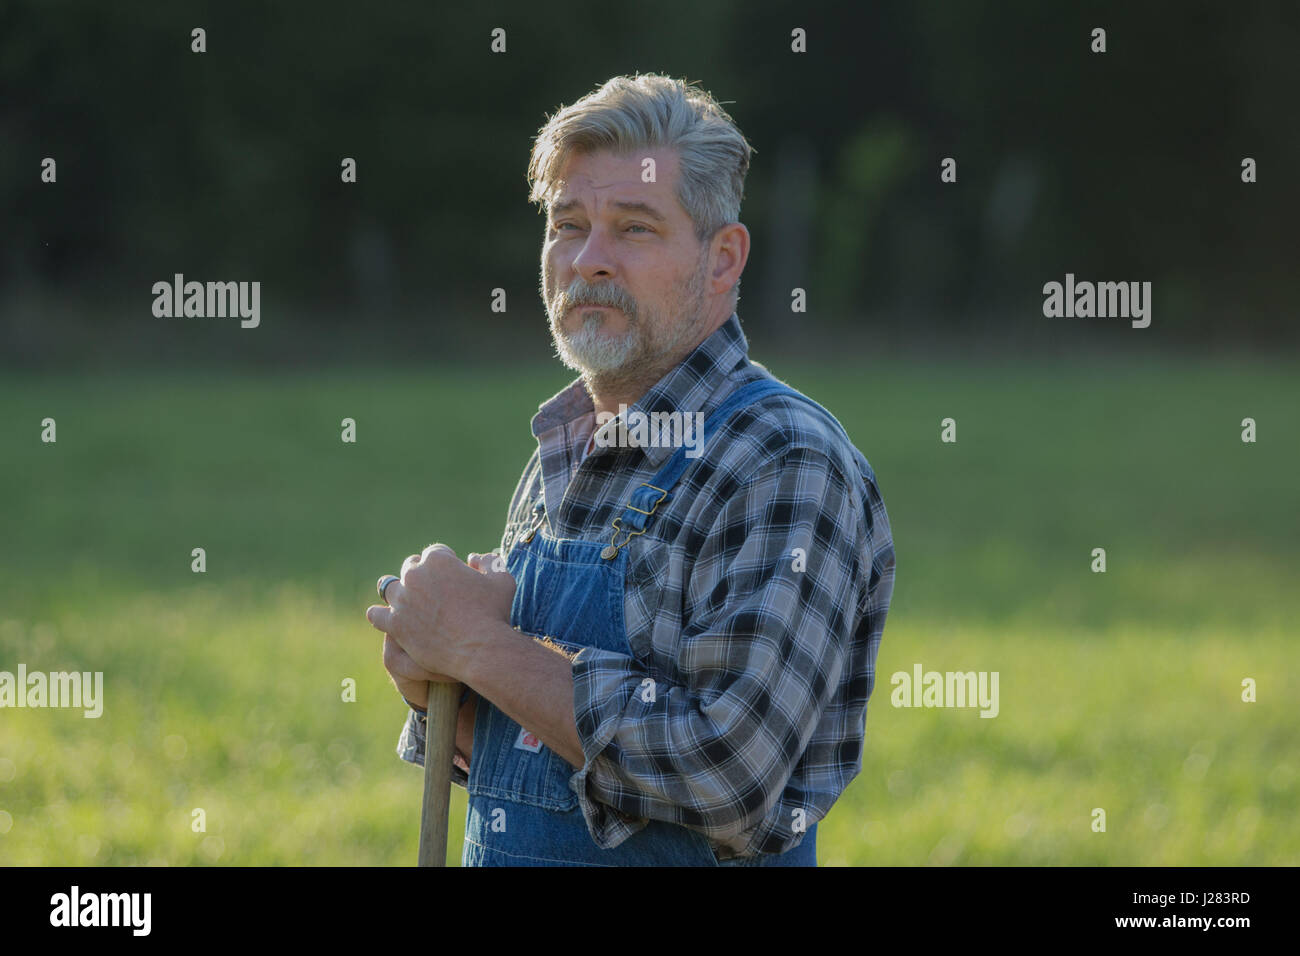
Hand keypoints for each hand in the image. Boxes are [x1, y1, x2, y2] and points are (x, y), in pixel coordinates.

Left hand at [365, 544, 515, 680]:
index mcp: (438, 559)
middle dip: (420, 575)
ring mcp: (402, 600)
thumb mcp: (502, 581)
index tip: (450, 575)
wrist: (481, 649)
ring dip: (399, 592)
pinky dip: (381, 615)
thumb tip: (473, 557)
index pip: (434, 552)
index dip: (444, 563)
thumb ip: (490, 563)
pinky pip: (377, 615)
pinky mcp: (395, 624)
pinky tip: (387, 618)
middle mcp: (415, 575)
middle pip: (410, 566)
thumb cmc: (494, 613)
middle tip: (431, 590)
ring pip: (390, 588)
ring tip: (407, 602)